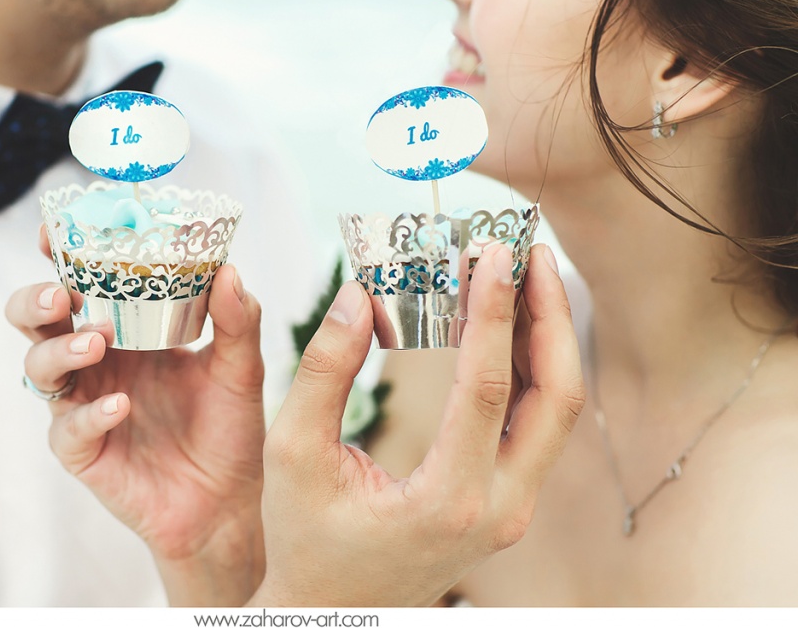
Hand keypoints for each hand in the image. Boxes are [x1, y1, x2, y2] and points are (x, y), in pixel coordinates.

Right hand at [6, 255, 265, 605]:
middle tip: (61, 294)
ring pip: (40, 370)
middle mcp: (97, 363)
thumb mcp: (241, 369)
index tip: (56, 230)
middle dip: (35, 300)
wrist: (230, 502)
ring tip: (95, 344)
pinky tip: (119, 406)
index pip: (82, 283)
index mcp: (126, 331)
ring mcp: (84, 406)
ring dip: (59, 351)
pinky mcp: (85, 453)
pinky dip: (89, 414)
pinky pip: (69, 430)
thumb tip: (228, 270)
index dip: (61, 256)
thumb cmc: (229, 429)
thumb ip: (238, 321)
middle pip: (37, 321)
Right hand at [251, 244, 583, 606]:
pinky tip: (507, 325)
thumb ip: (323, 373)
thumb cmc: (307, 541)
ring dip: (545, 338)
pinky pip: (536, 425)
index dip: (494, 312)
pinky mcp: (507, 501)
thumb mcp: (292, 455)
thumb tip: (357, 296)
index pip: (486, 388)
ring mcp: (512, 509)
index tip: (493, 255)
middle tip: (528, 253)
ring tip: (523, 275)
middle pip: (556, 398)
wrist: (332, 611)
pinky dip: (529, 368)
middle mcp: (499, 508)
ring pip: (556, 411)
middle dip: (548, 316)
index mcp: (447, 500)